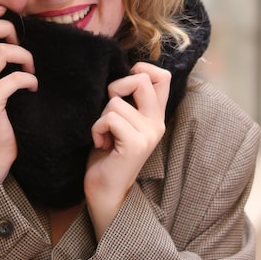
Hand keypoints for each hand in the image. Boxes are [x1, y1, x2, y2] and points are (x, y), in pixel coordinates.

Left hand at [84, 62, 170, 239]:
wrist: (105, 190)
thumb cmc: (107, 154)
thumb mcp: (121, 122)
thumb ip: (127, 101)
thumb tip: (120, 75)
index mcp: (155, 116)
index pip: (163, 77)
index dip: (141, 69)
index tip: (122, 87)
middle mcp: (157, 123)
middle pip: (141, 80)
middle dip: (116, 87)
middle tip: (108, 110)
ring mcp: (148, 134)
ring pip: (115, 102)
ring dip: (100, 118)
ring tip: (104, 136)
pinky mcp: (135, 144)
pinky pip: (110, 118)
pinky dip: (97, 128)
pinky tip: (101, 144)